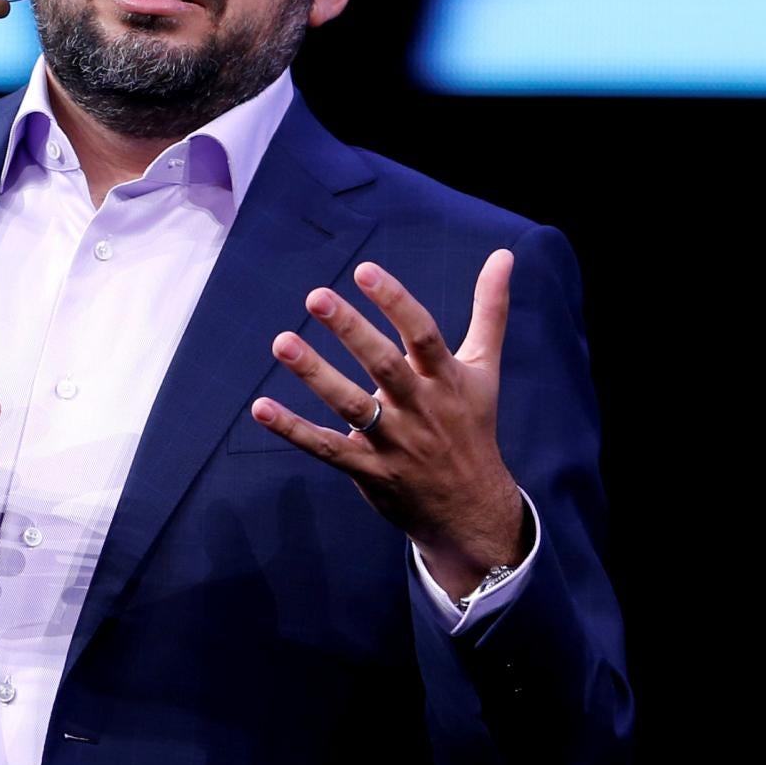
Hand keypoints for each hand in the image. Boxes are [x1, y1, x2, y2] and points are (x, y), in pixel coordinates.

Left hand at [249, 251, 530, 597]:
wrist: (472, 509)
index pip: (422, 334)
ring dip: (315, 374)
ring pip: (351, 406)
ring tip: (282, 342)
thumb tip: (504, 255)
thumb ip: (490, 310)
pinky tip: (261, 408)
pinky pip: (327, 448)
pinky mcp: (369, 470)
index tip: (364, 270)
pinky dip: (294, 429)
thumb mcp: (485, 367)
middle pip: (384, 366)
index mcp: (446, 379)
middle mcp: (420, 408)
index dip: (395, 301)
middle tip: (316, 296)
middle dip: (351, 330)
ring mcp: (393, 442)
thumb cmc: (472, 426)